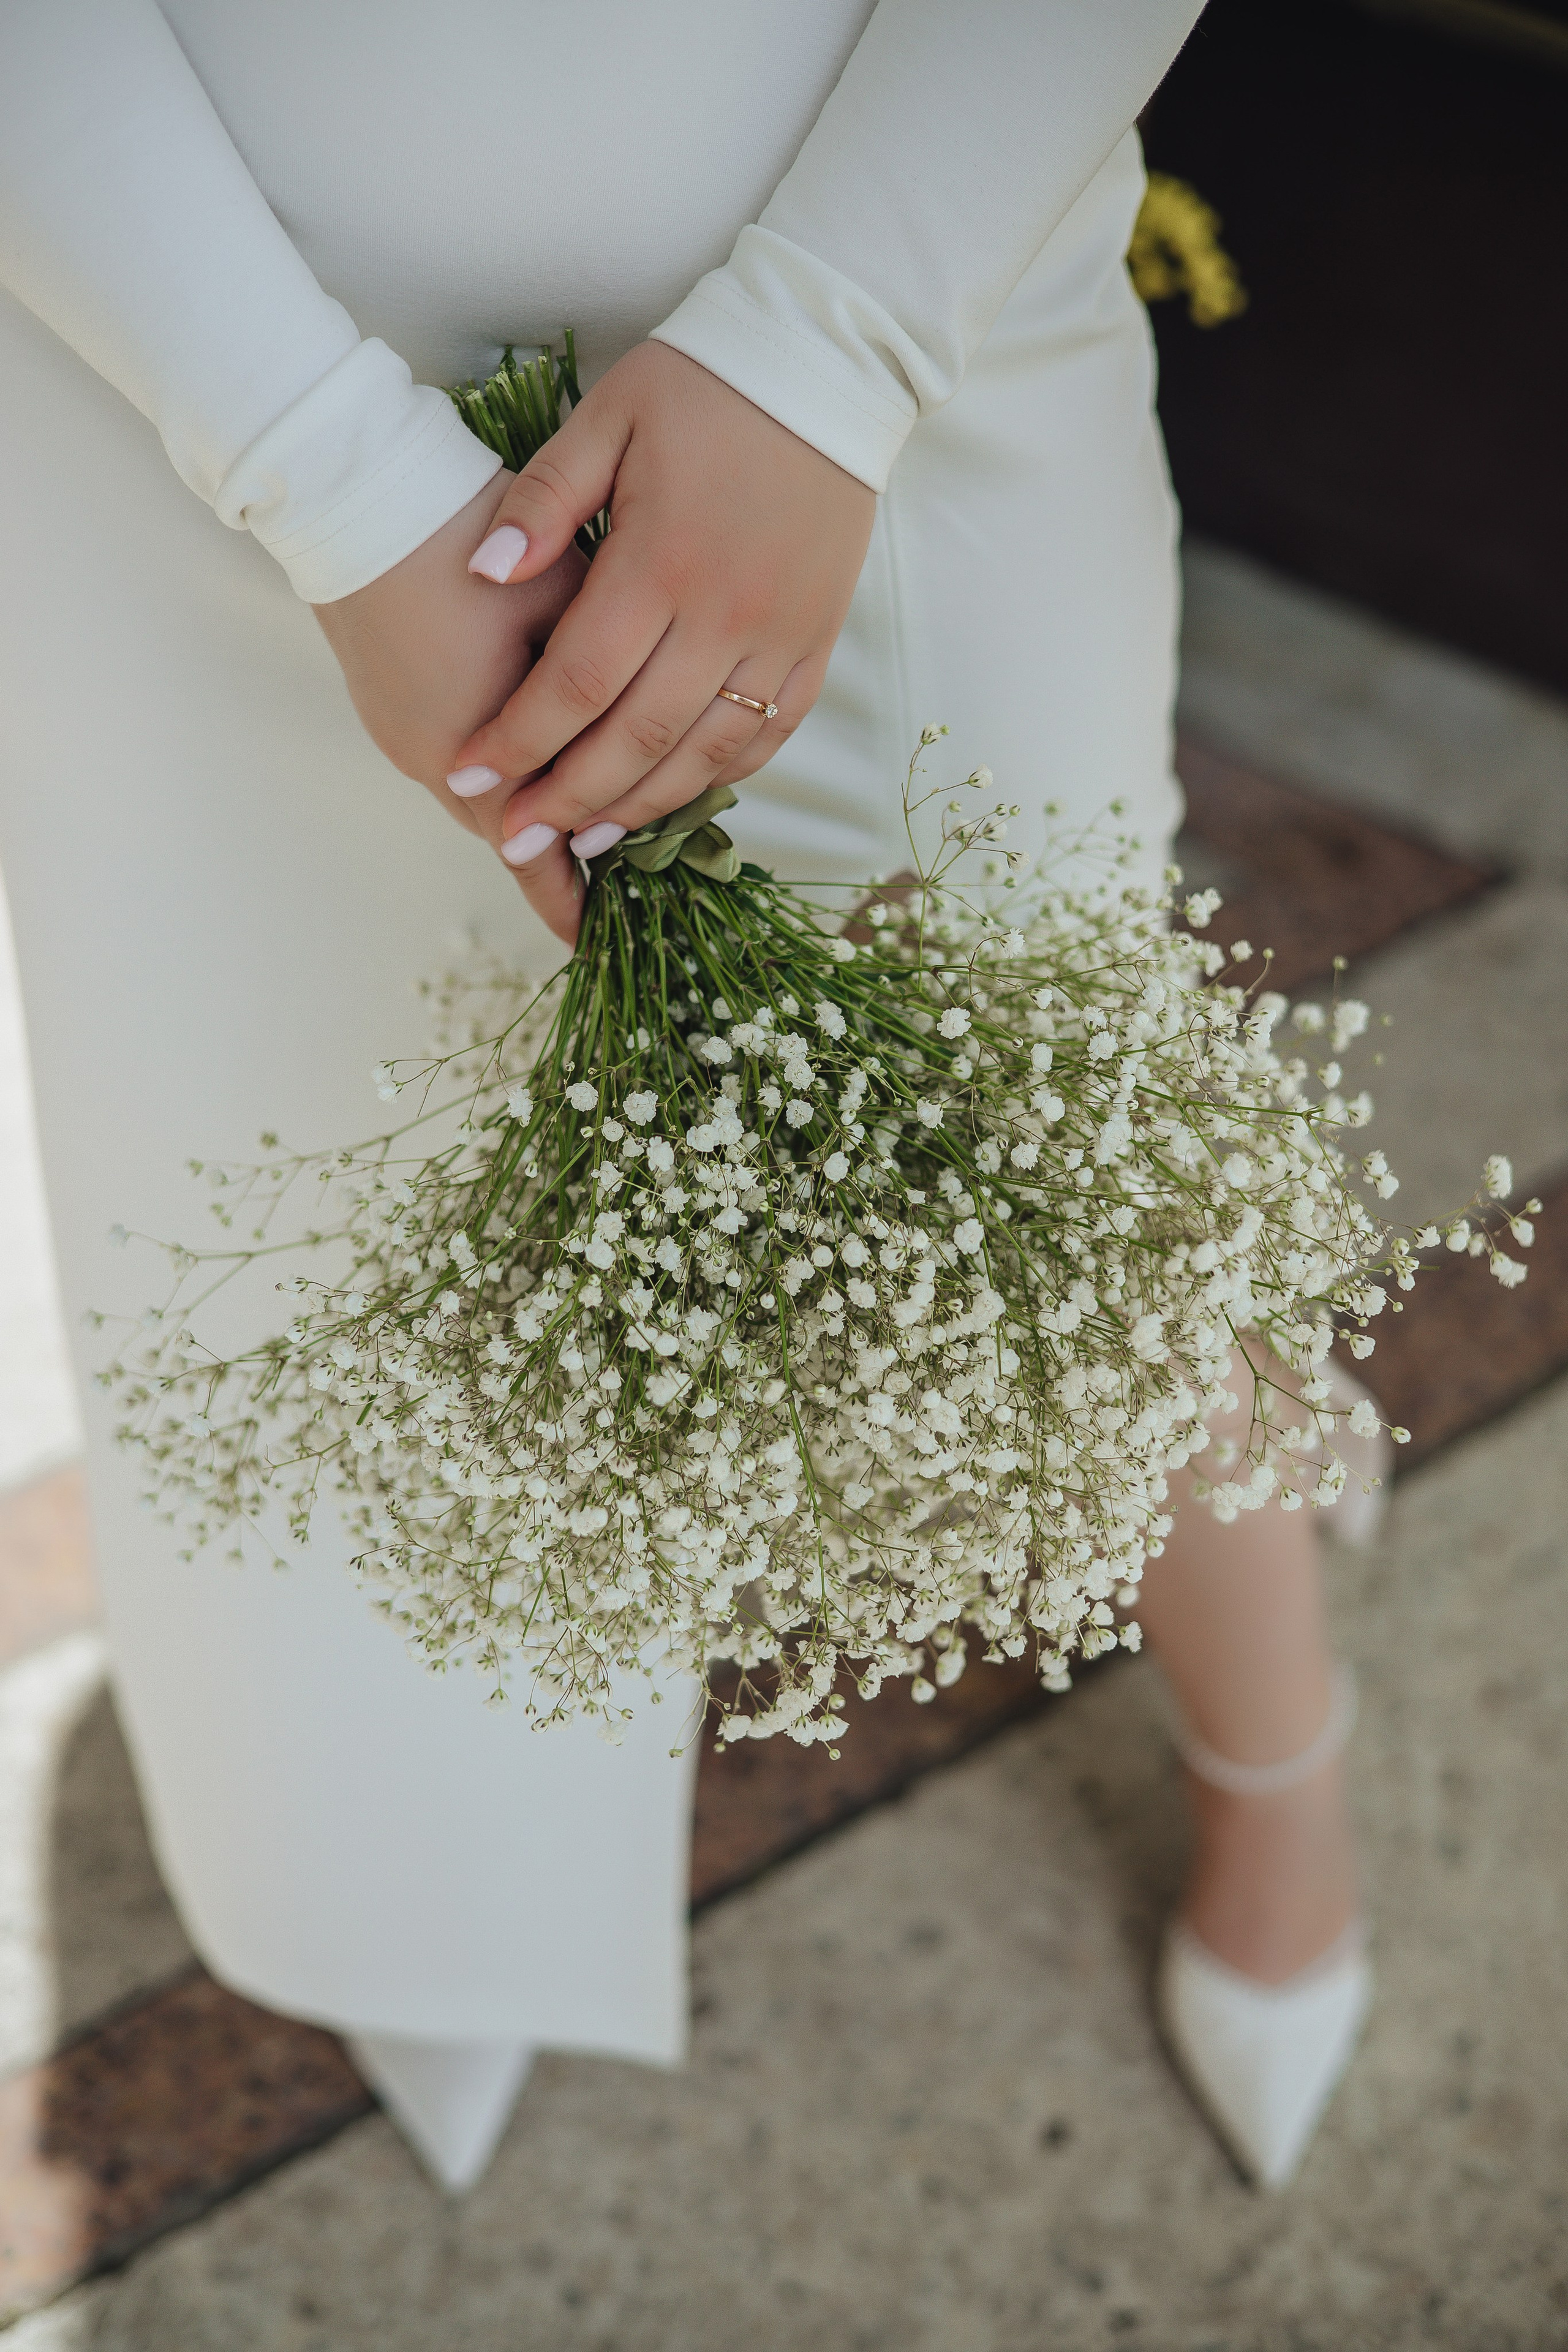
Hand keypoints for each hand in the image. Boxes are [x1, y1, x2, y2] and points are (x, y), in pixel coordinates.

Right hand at [312, 473, 589, 939]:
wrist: (358, 492)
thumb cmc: (472, 543)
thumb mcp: (563, 612)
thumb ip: (601, 686)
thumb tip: (644, 727)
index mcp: (475, 756)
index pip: (533, 856)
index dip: (570, 898)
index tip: (602, 936)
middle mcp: (431, 763)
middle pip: (507, 833)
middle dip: (556, 851)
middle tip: (607, 872)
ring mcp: (401, 735)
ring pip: (479, 795)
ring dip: (525, 802)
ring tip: (574, 807)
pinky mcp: (386, 705)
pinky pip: (452, 757)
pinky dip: (494, 765)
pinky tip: (523, 741)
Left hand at [447, 342, 876, 940]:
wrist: (826, 363)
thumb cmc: (704, 384)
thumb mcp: (607, 419)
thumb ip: (542, 501)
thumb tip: (483, 574)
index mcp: (661, 561)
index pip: (576, 681)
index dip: (518, 738)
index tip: (468, 774)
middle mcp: (725, 614)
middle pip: (636, 738)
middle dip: (568, 798)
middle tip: (517, 838)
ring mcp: (780, 636)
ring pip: (705, 754)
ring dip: (641, 805)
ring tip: (586, 838)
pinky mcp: (816, 641)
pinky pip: (769, 735)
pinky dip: (718, 776)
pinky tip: (671, 794)